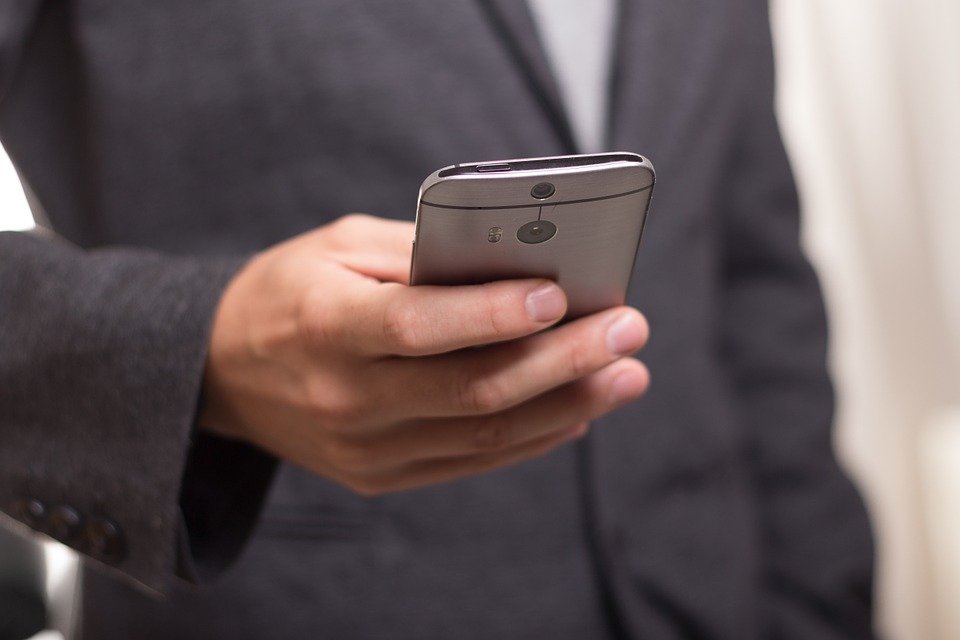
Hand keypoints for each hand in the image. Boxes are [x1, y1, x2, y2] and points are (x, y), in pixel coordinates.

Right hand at [200, 214, 649, 494]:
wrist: (222, 373)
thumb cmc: (289, 292)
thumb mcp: (338, 247)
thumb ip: (420, 252)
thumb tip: (515, 262)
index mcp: (326, 325)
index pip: (419, 327)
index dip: (492, 314)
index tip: (560, 293)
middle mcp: (346, 397)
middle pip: (473, 389)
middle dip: (563, 360)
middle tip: (628, 329)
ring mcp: (364, 449)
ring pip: (485, 435)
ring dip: (567, 404)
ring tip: (625, 373)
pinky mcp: (381, 475)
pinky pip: (471, 462)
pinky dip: (531, 436)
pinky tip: (577, 410)